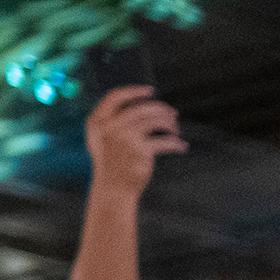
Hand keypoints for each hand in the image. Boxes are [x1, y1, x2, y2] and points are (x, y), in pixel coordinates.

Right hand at [82, 85, 181, 201]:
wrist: (112, 189)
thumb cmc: (110, 164)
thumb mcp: (100, 140)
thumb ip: (110, 122)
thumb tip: (140, 105)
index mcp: (97, 122)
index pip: (116, 96)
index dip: (135, 91)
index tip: (151, 91)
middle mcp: (110, 126)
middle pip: (142, 106)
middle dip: (161, 108)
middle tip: (173, 114)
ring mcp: (126, 137)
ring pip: (156, 120)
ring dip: (170, 124)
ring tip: (175, 130)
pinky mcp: (141, 150)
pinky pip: (166, 141)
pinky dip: (177, 143)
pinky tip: (181, 146)